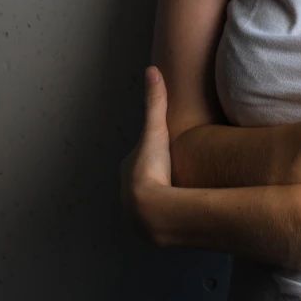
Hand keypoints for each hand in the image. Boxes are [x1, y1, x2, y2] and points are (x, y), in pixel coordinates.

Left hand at [119, 66, 171, 240]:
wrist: (152, 210)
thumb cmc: (152, 169)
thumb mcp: (156, 131)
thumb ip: (155, 102)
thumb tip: (152, 70)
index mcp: (126, 169)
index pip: (140, 158)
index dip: (153, 153)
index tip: (166, 153)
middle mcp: (125, 192)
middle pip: (143, 180)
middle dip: (154, 177)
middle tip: (172, 175)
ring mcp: (134, 214)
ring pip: (148, 201)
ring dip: (159, 199)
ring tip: (175, 197)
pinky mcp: (145, 230)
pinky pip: (154, 220)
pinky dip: (163, 217)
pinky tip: (174, 216)